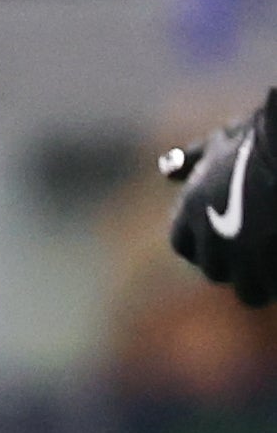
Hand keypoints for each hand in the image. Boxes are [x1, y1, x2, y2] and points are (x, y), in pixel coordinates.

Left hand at [165, 92, 276, 305]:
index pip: (184, 246)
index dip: (203, 246)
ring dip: (264, 284)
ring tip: (276, 270)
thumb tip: (167, 169)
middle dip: (237, 267)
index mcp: (193, 210)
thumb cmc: (263, 140)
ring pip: (250, 292)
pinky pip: (274, 289)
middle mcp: (213, 237)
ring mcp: (247, 256)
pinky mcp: (273, 268)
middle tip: (262, 254)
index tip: (226, 241)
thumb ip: (192, 159)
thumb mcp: (223, 142)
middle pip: (215, 272)